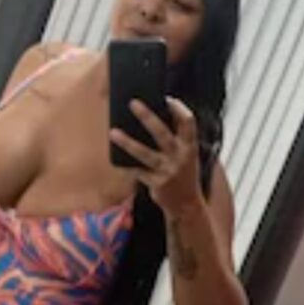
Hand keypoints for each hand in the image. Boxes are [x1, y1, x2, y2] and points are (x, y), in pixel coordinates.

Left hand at [109, 97, 203, 216]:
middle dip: (147, 117)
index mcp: (190, 147)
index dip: (179, 109)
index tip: (166, 99)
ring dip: (127, 142)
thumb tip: (155, 117)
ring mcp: (168, 171)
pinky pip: (137, 171)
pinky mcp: (156, 184)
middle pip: (162, 133)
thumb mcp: (188, 155)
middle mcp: (180, 157)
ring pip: (144, 154)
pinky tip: (116, 158)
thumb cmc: (184, 174)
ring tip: (113, 132)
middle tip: (132, 103)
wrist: (187, 205)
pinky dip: (127, 165)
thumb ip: (177, 139)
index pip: (188, 123)